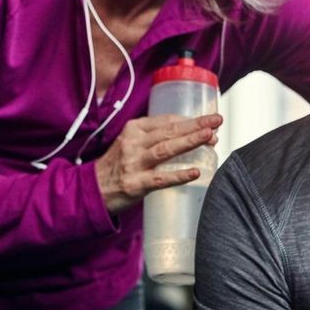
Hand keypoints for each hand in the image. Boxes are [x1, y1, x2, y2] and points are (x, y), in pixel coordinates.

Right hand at [94, 113, 221, 214]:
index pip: (167, 120)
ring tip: (209, 138)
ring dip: (189, 142)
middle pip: (169, 131)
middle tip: (217, 121)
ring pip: (166, 150)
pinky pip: (161, 179)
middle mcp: (134, 143)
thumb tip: (192, 136)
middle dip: (196, 125)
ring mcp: (134, 163)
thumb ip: (156, 137)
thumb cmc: (118, 165)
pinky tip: (195, 173)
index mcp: (134, 128)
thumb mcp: (131, 142)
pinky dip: (179, 175)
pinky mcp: (135, 184)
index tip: (210, 122)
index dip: (190, 121)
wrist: (93, 189)